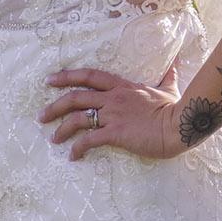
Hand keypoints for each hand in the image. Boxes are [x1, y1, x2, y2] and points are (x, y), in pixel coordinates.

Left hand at [40, 62, 183, 161]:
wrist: (180, 125)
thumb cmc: (175, 109)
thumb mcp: (169, 88)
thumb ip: (168, 76)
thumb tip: (175, 63)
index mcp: (122, 86)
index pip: (89, 76)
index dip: (67, 76)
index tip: (50, 79)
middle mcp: (113, 98)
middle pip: (75, 97)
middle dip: (55, 106)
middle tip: (41, 115)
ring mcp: (113, 115)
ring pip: (78, 119)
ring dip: (61, 129)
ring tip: (53, 139)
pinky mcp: (115, 133)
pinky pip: (89, 140)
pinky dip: (77, 148)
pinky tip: (73, 156)